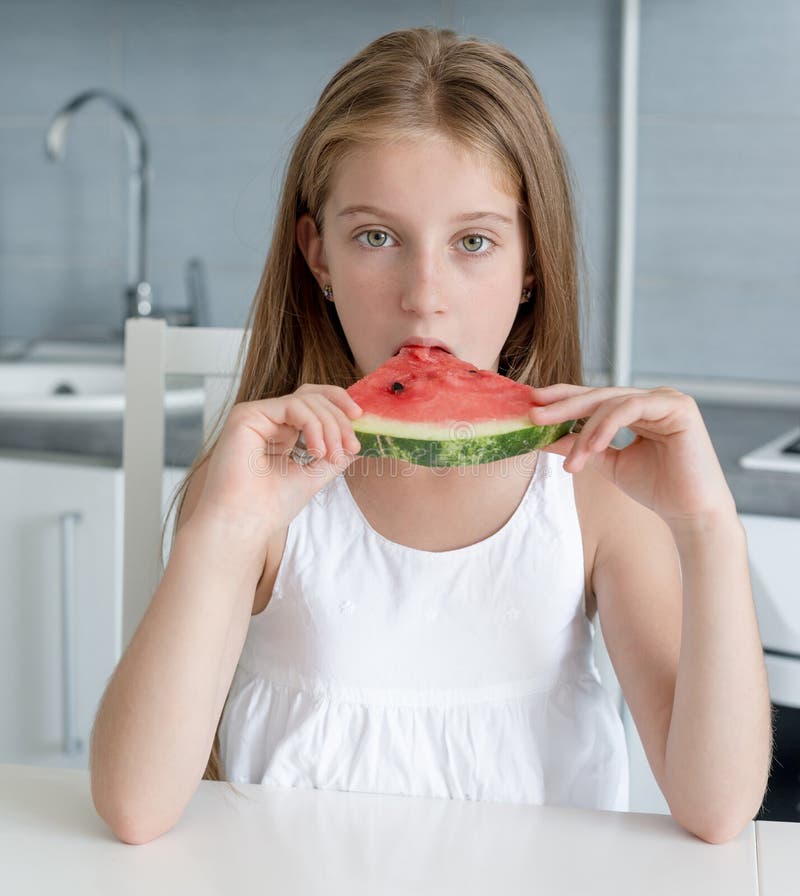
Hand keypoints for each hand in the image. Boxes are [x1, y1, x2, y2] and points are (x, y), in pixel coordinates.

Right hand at [195, 384, 362, 533]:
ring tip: (331, 455)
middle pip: (313, 397)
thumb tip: (358, 441)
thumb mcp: (315, 474)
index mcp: (280, 432)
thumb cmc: (270, 506)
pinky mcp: (247, 414)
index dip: (340, 410)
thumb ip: (335, 455)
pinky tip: (316, 451)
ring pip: (307, 400)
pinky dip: (313, 425)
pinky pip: (293, 406)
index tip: (360, 432)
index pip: (314, 405)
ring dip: (329, 425)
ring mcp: (256, 415)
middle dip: (339, 419)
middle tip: (351, 445)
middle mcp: (267, 420)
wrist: (244, 523)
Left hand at [528, 384, 736, 533]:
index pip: (594, 398)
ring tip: (572, 461)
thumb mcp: (606, 463)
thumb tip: (543, 437)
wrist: (690, 514)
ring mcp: (666, 399)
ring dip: (585, 432)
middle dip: (563, 406)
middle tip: (534, 415)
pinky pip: (631, 408)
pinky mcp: (678, 406)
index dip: (562, 399)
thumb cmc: (655, 489)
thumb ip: (579, 446)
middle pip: (598, 395)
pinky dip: (607, 427)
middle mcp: (652, 399)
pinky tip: (592, 447)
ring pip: (611, 403)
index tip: (531, 405)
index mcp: (638, 409)